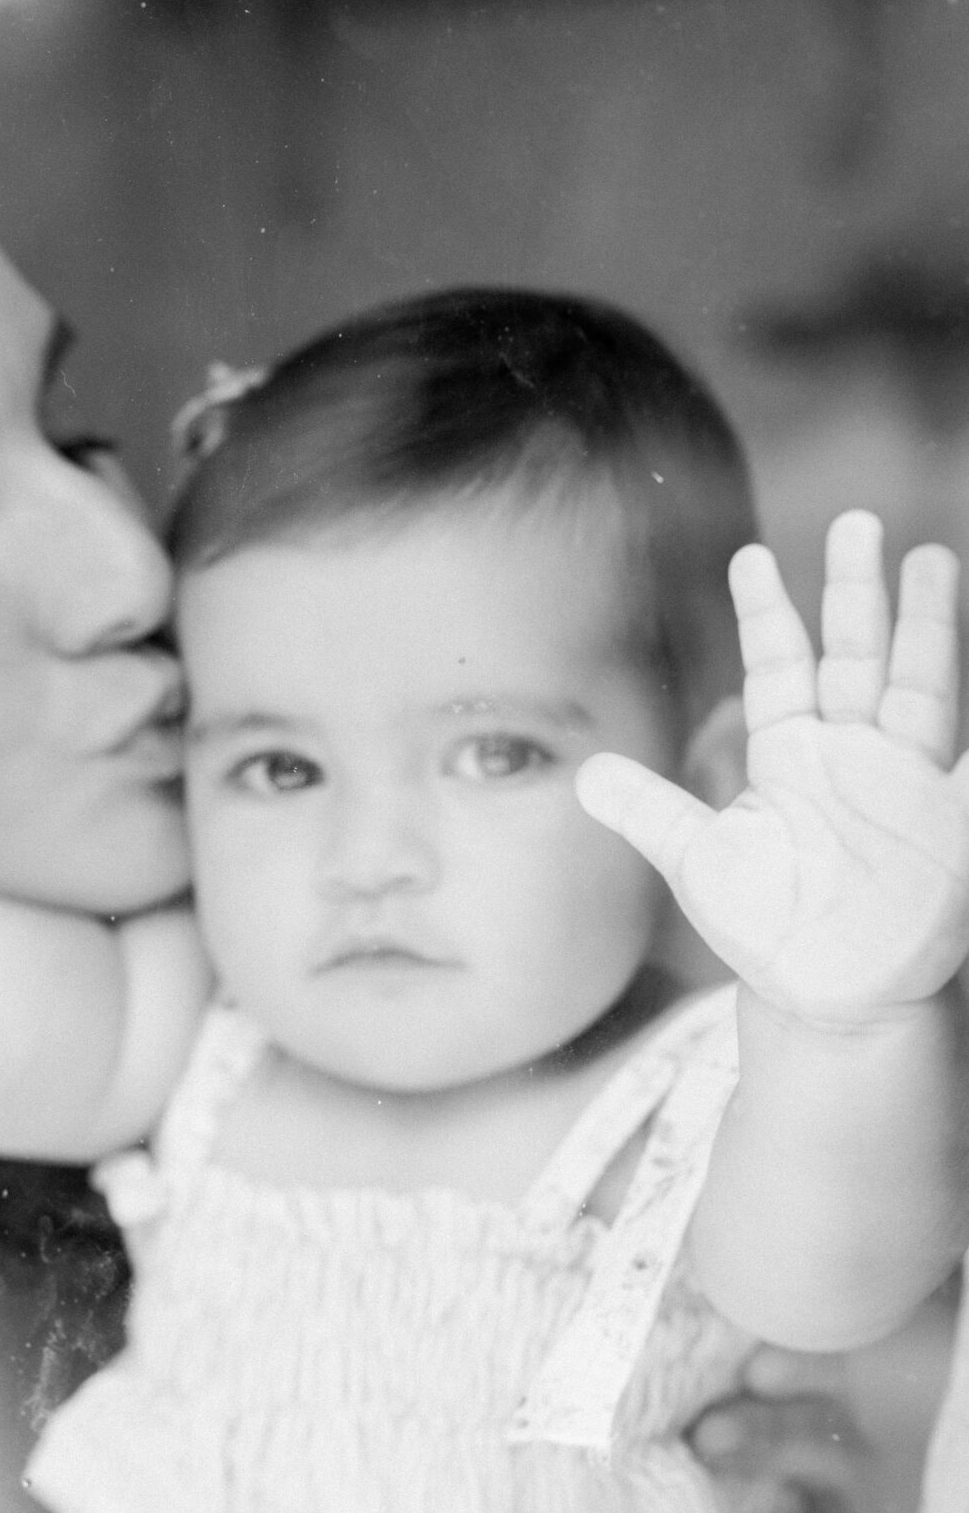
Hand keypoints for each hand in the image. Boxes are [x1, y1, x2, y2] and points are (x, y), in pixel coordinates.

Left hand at [578, 512, 968, 1028]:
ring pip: (920, 683)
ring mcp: (905, 782)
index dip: (767, 611)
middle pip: (856, 653)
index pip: (780, 665)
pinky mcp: (948, 822)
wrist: (827, 993)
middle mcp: (852, 754)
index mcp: (793, 756)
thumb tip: (580, 773)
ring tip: (931, 556)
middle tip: (857, 519)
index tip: (750, 554)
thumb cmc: (769, 929)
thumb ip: (650, 811)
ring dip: (926, 624)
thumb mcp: (699, 861)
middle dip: (856, 590)